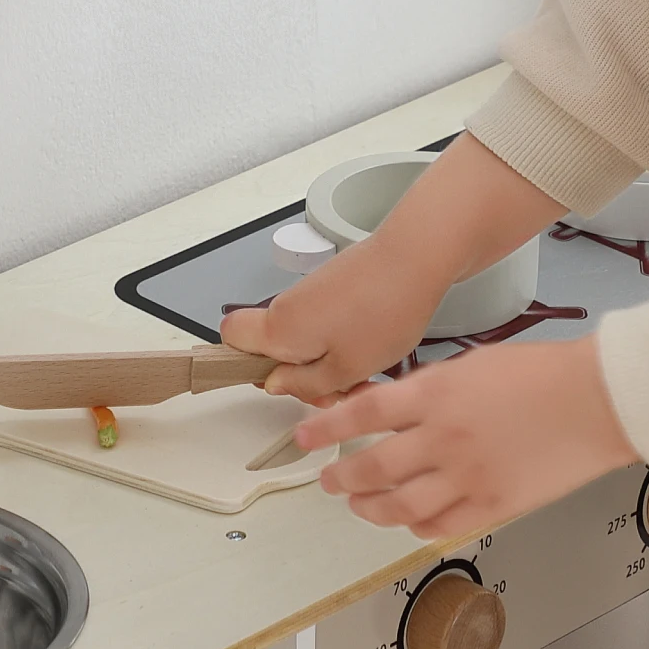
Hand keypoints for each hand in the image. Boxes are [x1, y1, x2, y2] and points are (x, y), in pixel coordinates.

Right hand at [220, 135, 564, 405]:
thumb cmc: (384, 311)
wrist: (417, 258)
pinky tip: (373, 351)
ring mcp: (313, 291)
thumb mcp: (346, 370)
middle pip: (273, 345)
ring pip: (303, 336)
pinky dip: (342, 340)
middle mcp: (289, 304)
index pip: (231, 338)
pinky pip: (326, 321)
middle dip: (299, 374)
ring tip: (364, 373)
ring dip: (326, 361)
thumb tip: (276, 384)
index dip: (245, 364)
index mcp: (280, 328)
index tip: (281, 384)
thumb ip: (305, 383)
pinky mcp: (336, 284)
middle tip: (333, 390)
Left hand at [295, 337, 635, 539]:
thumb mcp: (472, 365)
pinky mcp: (491, 506)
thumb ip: (429, 391)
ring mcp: (466, 476)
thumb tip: (394, 412)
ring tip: (357, 505)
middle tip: (328, 481)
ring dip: (370, 508)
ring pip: (399, 506)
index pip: (362, 413)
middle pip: (372, 468)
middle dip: (342, 477)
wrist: (595, 401)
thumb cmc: (539, 372)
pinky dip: (415, 526)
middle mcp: (441, 438)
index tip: (302, 436)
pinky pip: (438, 525)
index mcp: (435, 393)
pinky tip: (407, 521)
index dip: (326, 426)